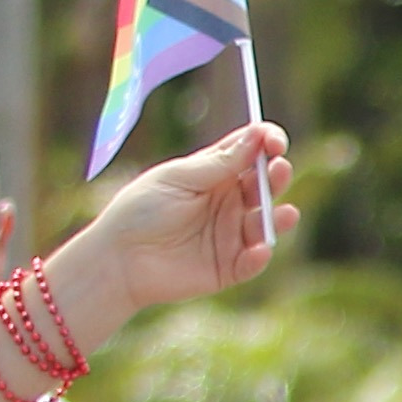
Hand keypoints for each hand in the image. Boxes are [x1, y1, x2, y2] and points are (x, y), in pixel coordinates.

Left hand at [56, 122, 297, 335]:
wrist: (118, 260)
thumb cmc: (141, 211)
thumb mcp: (179, 179)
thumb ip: (219, 163)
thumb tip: (257, 135)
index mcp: (215, 174)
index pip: (250, 153)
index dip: (266, 143)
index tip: (274, 139)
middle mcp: (229, 202)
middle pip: (264, 185)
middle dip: (276, 175)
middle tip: (278, 169)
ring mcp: (232, 234)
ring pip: (267, 223)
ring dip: (278, 217)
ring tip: (283, 213)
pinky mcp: (231, 267)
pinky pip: (253, 261)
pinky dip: (261, 255)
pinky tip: (260, 249)